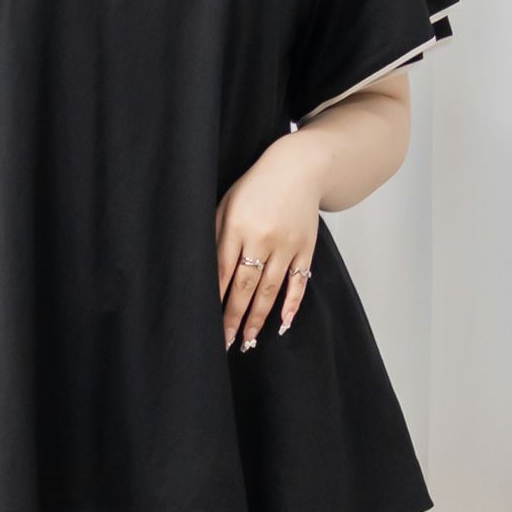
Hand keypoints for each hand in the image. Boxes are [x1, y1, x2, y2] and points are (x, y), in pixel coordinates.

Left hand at [215, 133, 321, 350]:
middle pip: (245, 286)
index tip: (207, 322)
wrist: (299, 168)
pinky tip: (284, 322)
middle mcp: (262, 238)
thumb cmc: (256, 186)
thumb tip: (205, 272)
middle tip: (226, 343)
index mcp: (237, 227)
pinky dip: (292, 303)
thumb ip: (216, 235)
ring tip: (250, 341)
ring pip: (270, 289)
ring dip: (259, 318)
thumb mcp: (227, 203)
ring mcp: (286, 245)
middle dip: (234, 318)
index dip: (215, 300)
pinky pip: (299, 281)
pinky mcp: (306, 248)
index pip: (223, 272)